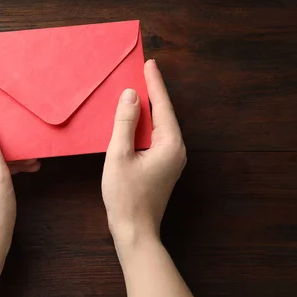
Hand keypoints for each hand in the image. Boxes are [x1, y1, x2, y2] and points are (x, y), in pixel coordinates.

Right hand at [101, 59, 185, 245]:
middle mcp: (177, 150)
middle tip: (142, 72)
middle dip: (153, 94)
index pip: (163, 106)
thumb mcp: (119, 155)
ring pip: (159, 127)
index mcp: (170, 144)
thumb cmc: (126, 196)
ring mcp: (172, 160)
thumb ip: (125, 123)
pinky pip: (155, 138)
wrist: (135, 232)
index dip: (154, 84)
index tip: (150, 64)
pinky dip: (144, 126)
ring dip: (148, 110)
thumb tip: (130, 95)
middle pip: (164, 115)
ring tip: (137, 91)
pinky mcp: (164, 168)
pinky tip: (133, 121)